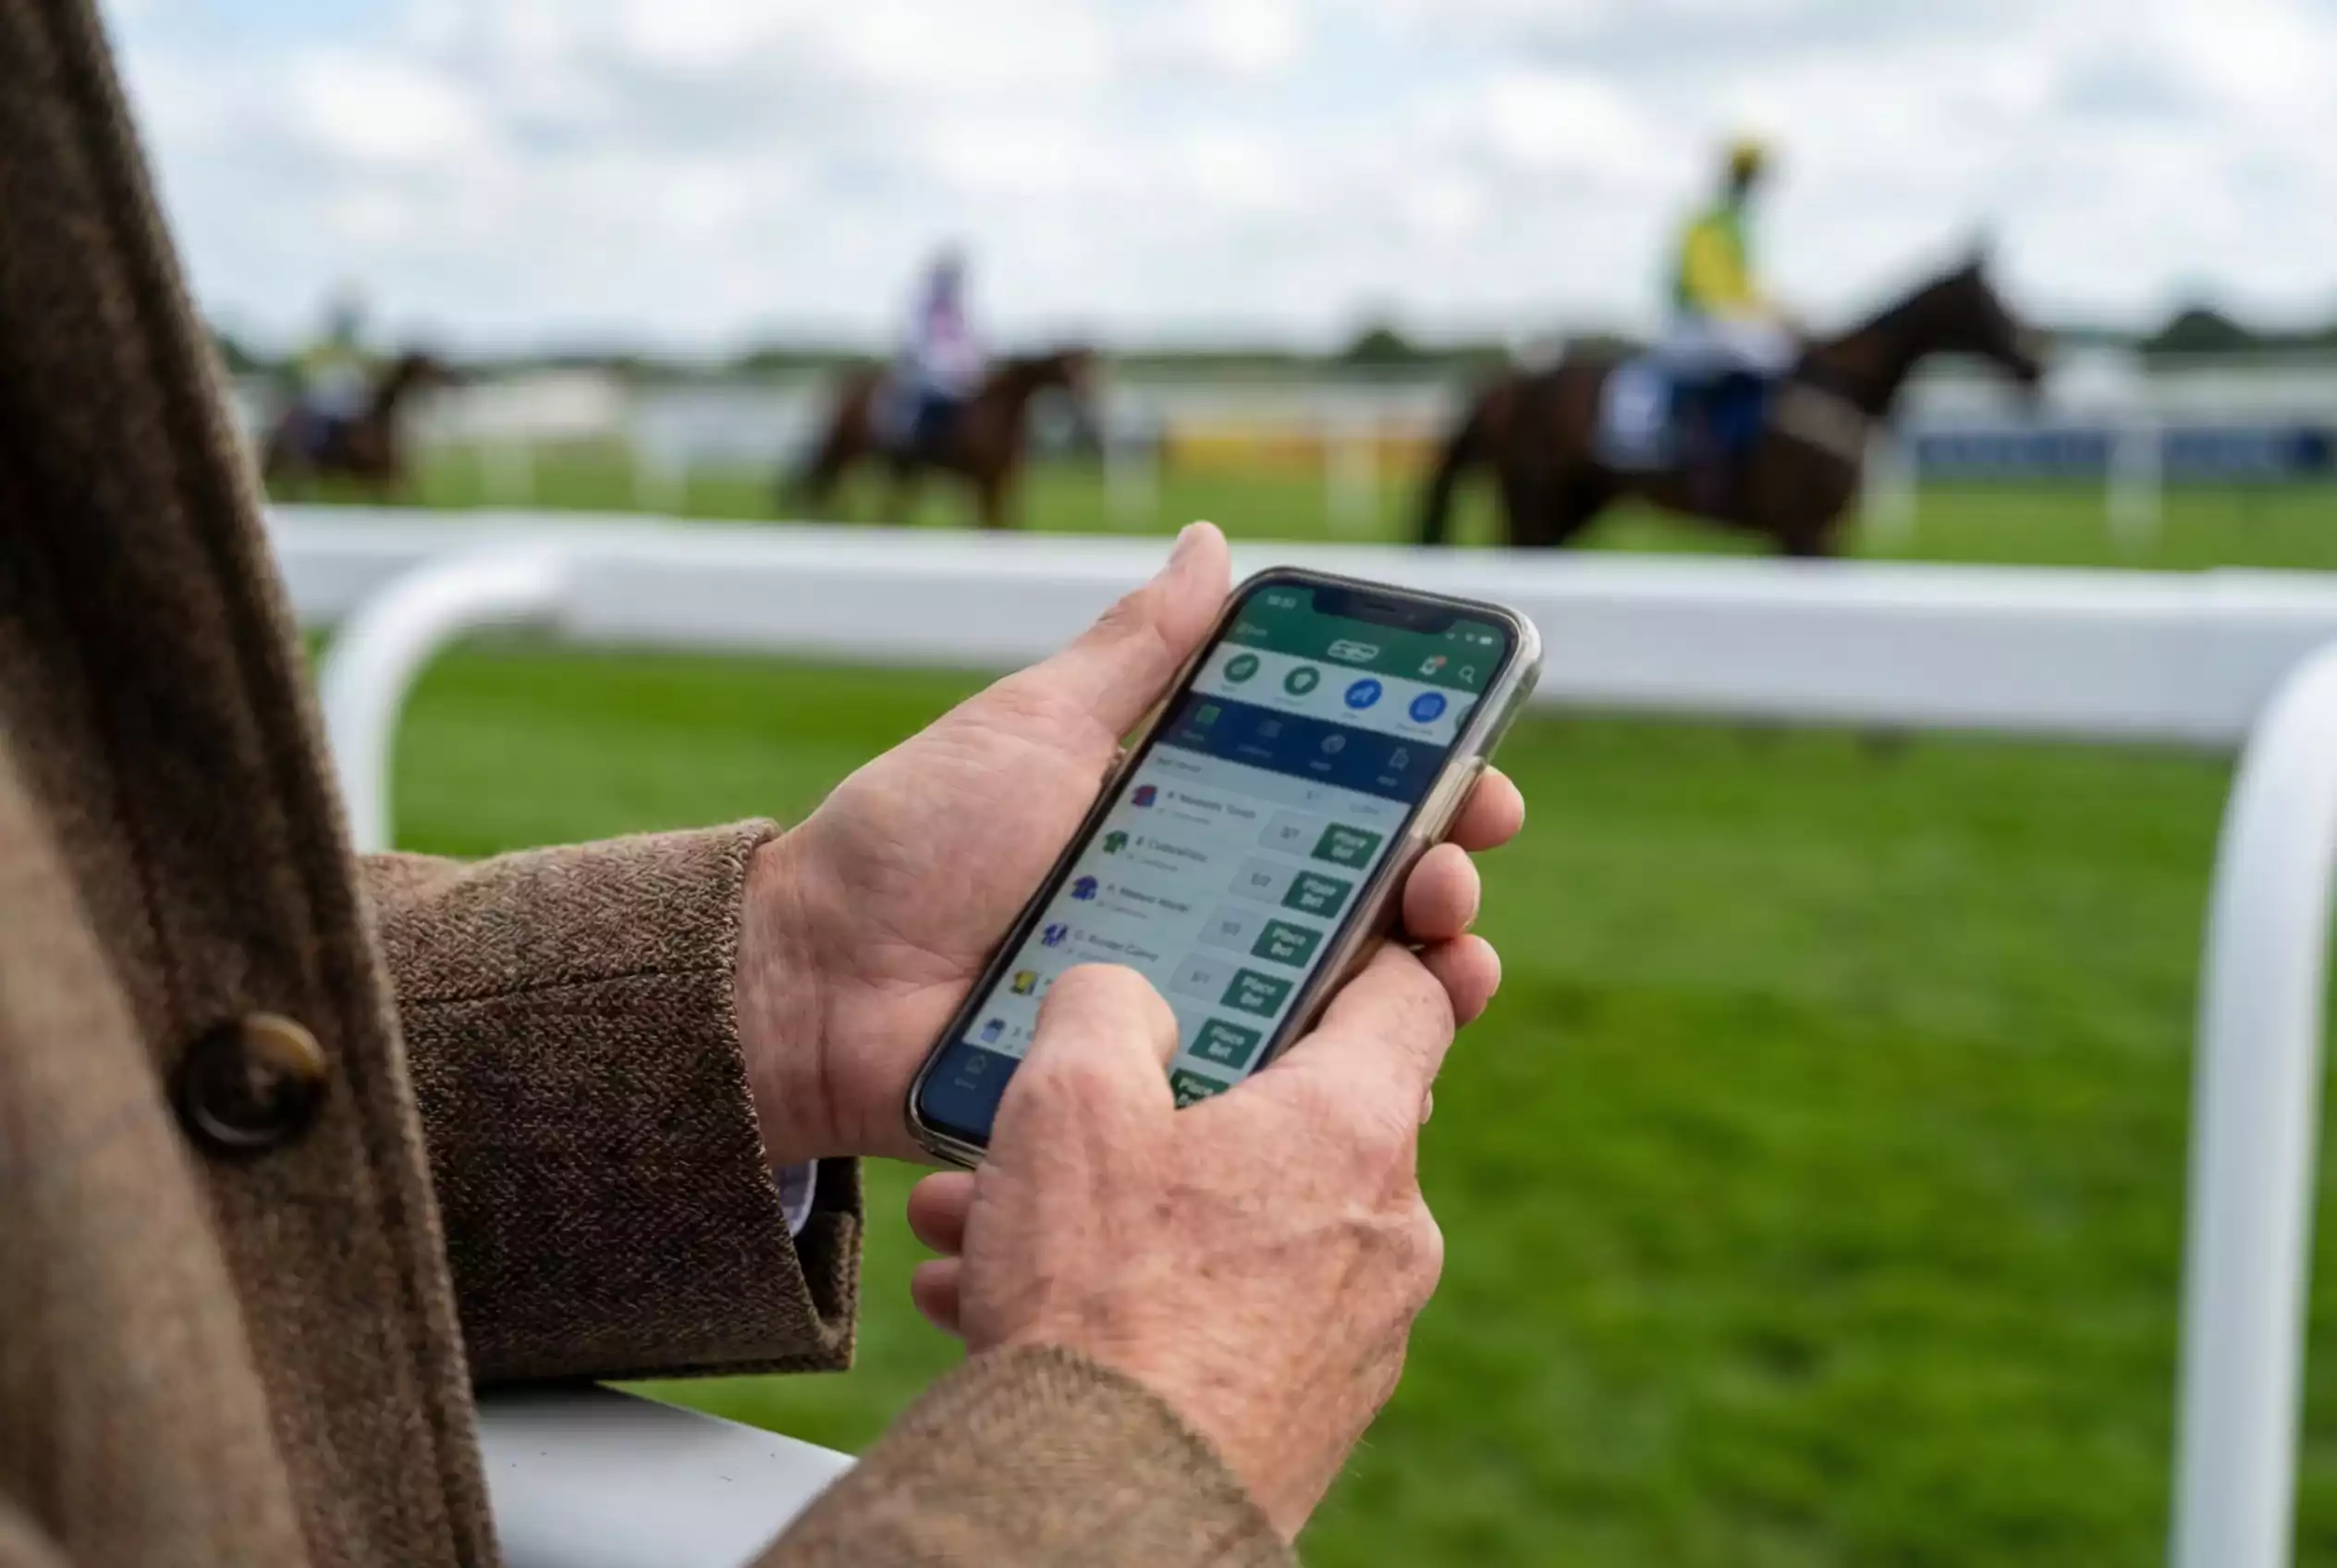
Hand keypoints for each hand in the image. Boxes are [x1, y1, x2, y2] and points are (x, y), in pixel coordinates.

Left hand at [734, 521, 1524, 1165]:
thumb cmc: (914, 841)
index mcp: (1190, 824)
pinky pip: (1266, 1100)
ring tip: (1448, 960)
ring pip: (1338, 1011)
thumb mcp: (1033, 725)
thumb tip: (1212, 543)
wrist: (813, 983)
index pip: (1340, 808)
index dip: (1424, 794)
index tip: (1476, 782)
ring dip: (1419, 984)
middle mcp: (1207, 919)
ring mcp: (1190, 1015)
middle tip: (1451, 876)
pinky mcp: (1159, 1100)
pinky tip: (1390, 1066)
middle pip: (1363, 910)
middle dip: (1440, 886)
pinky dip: (1336, 1084)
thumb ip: (1135, 650)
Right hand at [902, 953, 1454, 1539]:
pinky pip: (1219, 1316)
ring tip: (982, 1222)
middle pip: (1290, 1117)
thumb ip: (1104, 1005)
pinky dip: (1131, 1296)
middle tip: (1063, 1112)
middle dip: (1160, 1106)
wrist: (1105, 1513)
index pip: (1406, 994)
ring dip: (1114, 1209)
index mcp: (1355, 1127)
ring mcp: (1356, 1330)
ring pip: (1231, 1225)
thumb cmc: (1100, 1298)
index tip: (1282, 947)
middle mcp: (1386, 1228)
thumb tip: (1125, 994)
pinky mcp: (1309, 1410)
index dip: (1349, 949)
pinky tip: (1003, 1304)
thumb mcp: (1069, 1100)